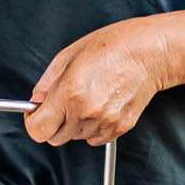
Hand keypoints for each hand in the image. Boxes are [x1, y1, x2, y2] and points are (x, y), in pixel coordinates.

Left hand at [25, 17, 170, 145]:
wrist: (149, 52)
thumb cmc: (114, 46)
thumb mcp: (69, 55)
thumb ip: (46, 83)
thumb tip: (35, 102)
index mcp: (69, 93)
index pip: (38, 130)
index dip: (34, 123)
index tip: (36, 116)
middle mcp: (86, 112)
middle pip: (55, 138)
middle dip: (55, 122)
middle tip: (65, 102)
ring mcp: (104, 123)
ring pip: (75, 138)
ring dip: (75, 124)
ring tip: (89, 97)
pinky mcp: (118, 129)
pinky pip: (94, 139)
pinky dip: (92, 127)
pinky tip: (101, 105)